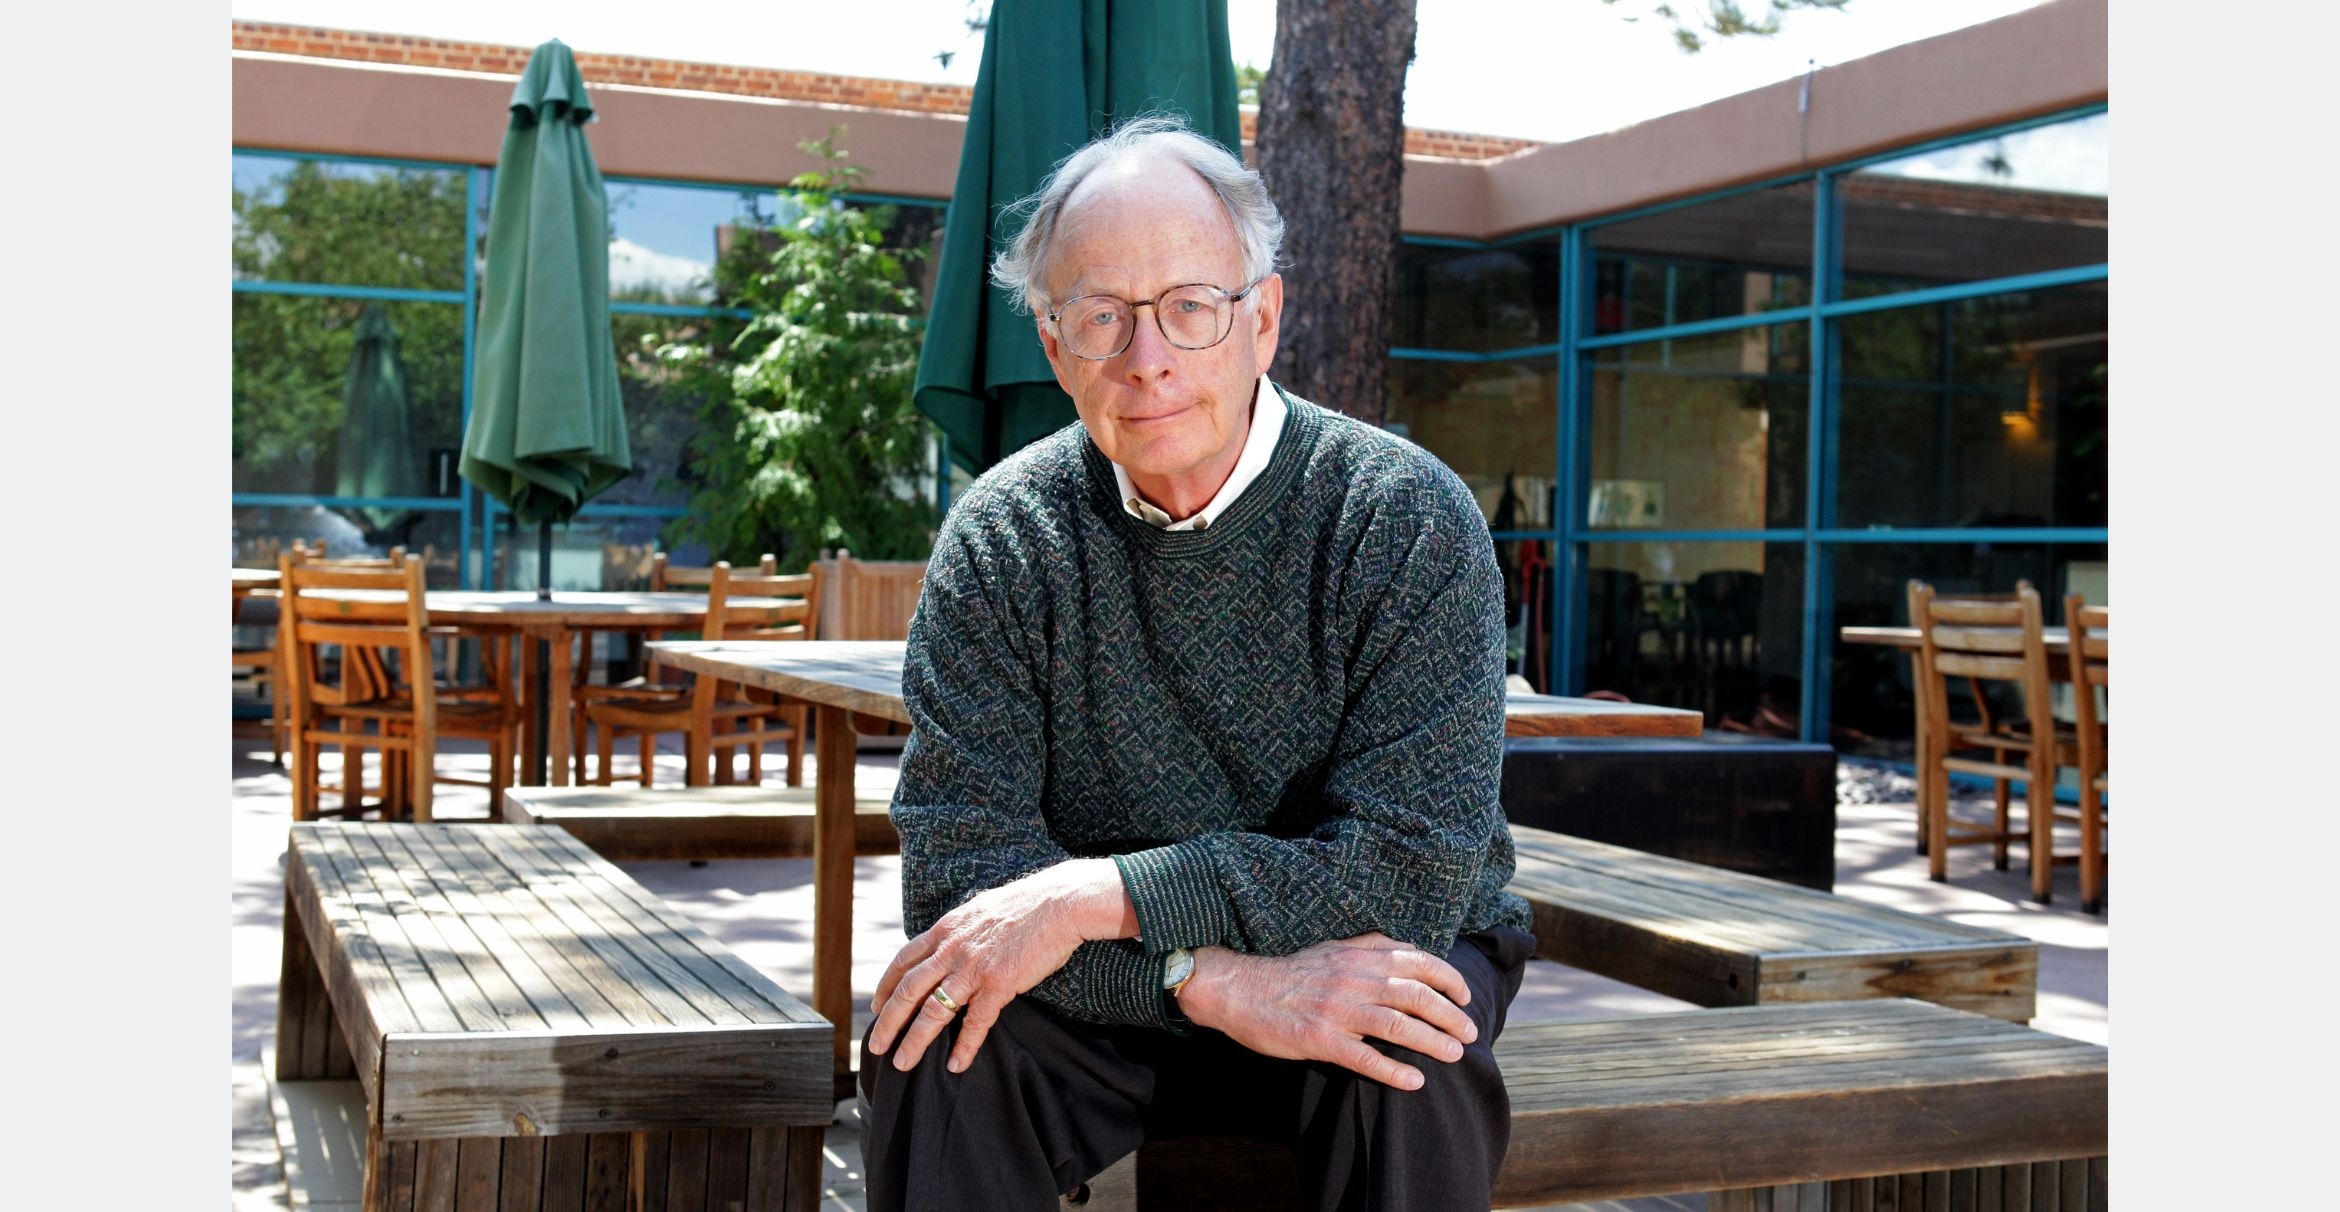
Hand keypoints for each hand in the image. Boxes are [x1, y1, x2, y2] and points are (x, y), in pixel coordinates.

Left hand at [868, 858, 1135, 1073]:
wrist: (1061, 902)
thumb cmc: (1029, 904)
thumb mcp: (982, 909)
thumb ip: (963, 929)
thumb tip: (954, 941)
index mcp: (946, 929)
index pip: (903, 960)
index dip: (886, 987)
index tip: (877, 1007)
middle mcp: (952, 948)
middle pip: (908, 990)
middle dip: (888, 1022)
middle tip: (875, 1045)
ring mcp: (973, 966)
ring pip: (933, 1011)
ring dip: (914, 1040)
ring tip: (902, 1063)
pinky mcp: (998, 982)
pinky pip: (975, 1021)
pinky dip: (964, 1046)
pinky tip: (955, 1065)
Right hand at [1176, 933, 1475, 1089]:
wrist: (1240, 989)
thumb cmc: (1290, 972)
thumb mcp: (1333, 948)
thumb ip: (1371, 947)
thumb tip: (1411, 951)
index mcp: (1358, 956)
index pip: (1418, 961)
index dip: (1449, 979)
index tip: (1465, 997)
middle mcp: (1353, 979)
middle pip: (1417, 995)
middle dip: (1451, 1015)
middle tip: (1470, 1033)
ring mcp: (1337, 1010)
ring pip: (1398, 1025)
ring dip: (1433, 1041)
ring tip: (1455, 1054)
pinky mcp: (1320, 1040)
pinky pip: (1364, 1058)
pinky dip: (1393, 1071)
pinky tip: (1414, 1081)